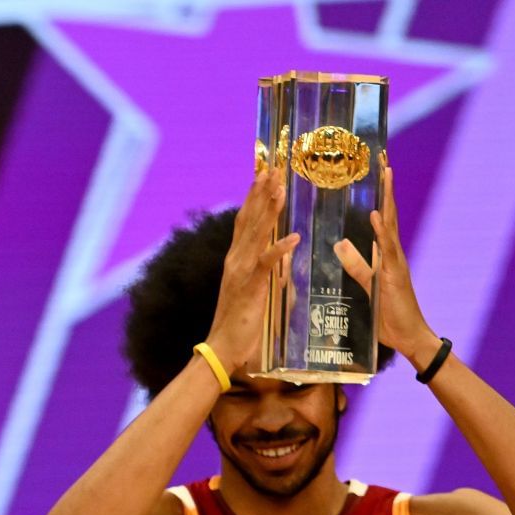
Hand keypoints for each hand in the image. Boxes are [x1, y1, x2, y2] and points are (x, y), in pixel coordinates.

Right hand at [205, 163, 299, 374]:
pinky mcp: (250, 287)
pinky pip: (265, 264)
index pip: (245, 221)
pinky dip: (279, 249)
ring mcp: (240, 272)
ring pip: (256, 234)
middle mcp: (235, 260)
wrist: (221, 346)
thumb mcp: (253, 289)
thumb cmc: (238, 322)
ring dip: (269, 210)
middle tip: (273, 168)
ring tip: (280, 188)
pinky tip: (293, 237)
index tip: (264, 174)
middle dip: (261, 192)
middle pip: (249, 219)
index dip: (254, 196)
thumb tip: (279, 257)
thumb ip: (263, 270)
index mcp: (236, 259)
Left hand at [334, 160, 441, 369]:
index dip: (380, 196)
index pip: (382, 220)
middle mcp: (394, 253)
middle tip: (385, 160)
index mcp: (386, 255)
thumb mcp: (366, 285)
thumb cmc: (387, 316)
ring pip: (390, 224)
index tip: (377, 173)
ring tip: (386, 172)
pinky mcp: (395, 274)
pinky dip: (381, 231)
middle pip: (389, 214)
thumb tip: (340, 244)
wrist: (408, 337)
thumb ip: (355, 265)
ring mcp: (396, 262)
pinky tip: (375, 214)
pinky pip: (387, 249)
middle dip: (387, 187)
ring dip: (388, 198)